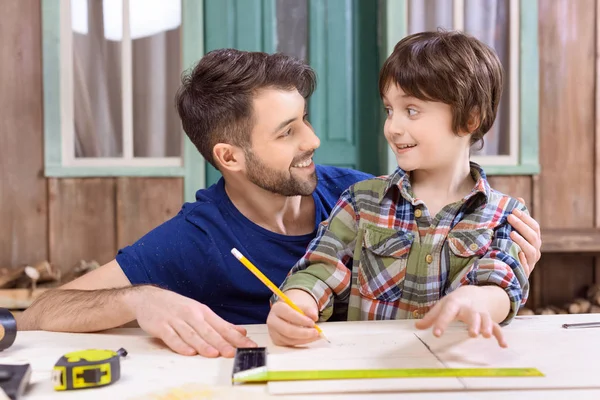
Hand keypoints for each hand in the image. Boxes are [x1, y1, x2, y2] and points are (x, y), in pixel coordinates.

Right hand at [129, 286, 256, 356]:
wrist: (149, 298)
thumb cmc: (177, 307)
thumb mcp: (200, 311)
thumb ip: (220, 324)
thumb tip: (241, 332)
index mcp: (203, 312)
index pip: (223, 326)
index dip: (236, 337)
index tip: (248, 346)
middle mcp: (191, 315)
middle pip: (209, 331)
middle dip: (222, 342)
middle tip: (233, 352)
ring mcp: (176, 320)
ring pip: (191, 334)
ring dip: (203, 344)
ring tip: (214, 354)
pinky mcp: (161, 326)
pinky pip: (171, 337)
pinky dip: (180, 345)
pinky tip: (188, 352)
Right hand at [267, 289, 319, 346]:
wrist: (284, 316)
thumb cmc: (292, 310)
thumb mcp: (299, 306)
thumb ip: (308, 310)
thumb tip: (314, 316)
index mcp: (277, 308)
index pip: (289, 314)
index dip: (302, 320)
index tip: (312, 322)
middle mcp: (272, 321)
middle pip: (288, 330)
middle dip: (304, 333)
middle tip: (316, 332)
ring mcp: (273, 332)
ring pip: (290, 339)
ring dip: (305, 339)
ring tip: (315, 335)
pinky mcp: (277, 341)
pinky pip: (291, 344)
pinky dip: (302, 342)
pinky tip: (309, 338)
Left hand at [415, 286, 506, 347]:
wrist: (474, 292)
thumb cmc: (455, 302)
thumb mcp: (442, 306)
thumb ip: (431, 317)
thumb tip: (417, 327)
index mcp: (455, 303)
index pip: (447, 312)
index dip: (442, 322)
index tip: (436, 334)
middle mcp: (469, 308)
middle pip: (472, 315)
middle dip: (473, 324)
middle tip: (472, 334)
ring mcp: (481, 314)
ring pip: (486, 319)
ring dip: (487, 327)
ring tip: (486, 336)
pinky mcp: (489, 320)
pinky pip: (496, 327)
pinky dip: (500, 335)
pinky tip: (503, 345)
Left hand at [507, 197, 541, 276]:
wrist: (509, 273)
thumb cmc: (512, 249)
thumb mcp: (515, 233)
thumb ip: (518, 219)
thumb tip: (520, 199)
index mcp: (534, 240)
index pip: (534, 227)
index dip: (526, 218)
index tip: (514, 210)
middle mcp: (535, 250)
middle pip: (533, 237)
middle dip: (522, 226)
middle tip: (510, 216)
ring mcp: (531, 262)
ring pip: (531, 251)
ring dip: (522, 242)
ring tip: (511, 233)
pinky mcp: (524, 272)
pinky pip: (525, 267)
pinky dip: (522, 260)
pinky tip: (516, 254)